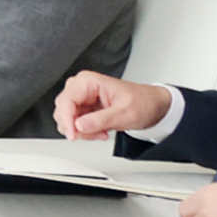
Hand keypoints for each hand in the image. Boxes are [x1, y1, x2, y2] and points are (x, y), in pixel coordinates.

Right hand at [57, 70, 176, 142]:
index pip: (66, 101)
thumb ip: (101, 120)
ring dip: (82, 131)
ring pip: (67, 119)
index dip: (67, 120)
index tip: (73, 135)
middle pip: (63, 110)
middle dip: (77, 127)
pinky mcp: (84, 109)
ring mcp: (82, 99)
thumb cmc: (143, 102)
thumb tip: (79, 125)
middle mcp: (81, 88)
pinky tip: (100, 132)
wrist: (153, 106)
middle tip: (95, 134)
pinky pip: (75, 124)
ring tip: (101, 132)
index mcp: (89, 81)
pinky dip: (86, 132)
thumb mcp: (125, 113)